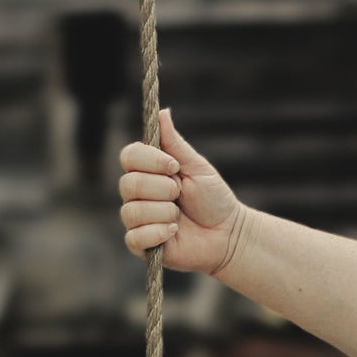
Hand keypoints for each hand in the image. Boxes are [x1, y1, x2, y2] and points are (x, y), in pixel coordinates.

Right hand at [118, 109, 245, 274]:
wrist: (228, 234)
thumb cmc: (213, 199)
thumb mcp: (197, 167)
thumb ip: (175, 143)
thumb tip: (162, 111)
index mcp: (147, 171)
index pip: (128, 156)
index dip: (149, 161)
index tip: (175, 167)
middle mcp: (137, 194)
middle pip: (128, 184)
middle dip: (163, 189)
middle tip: (181, 195)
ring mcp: (137, 219)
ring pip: (132, 211)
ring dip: (164, 212)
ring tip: (180, 216)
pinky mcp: (141, 244)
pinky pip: (134, 237)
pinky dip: (158, 233)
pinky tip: (174, 232)